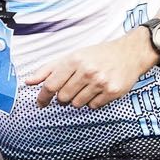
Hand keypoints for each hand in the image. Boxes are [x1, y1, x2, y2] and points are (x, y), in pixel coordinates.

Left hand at [25, 34, 151, 107]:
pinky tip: (99, 90)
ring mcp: (100, 82)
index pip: (51, 84)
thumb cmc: (98, 55)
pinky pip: (93, 106)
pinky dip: (93, 102)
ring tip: (87, 87)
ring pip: (77, 104)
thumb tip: (29, 82)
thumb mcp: (73, 56)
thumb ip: (49, 69)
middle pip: (63, 97)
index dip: (42, 96)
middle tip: (72, 89)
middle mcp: (87, 70)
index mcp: (74, 60)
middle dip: (63, 97)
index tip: (41, 102)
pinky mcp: (112, 91)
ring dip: (78, 99)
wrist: (129, 53)